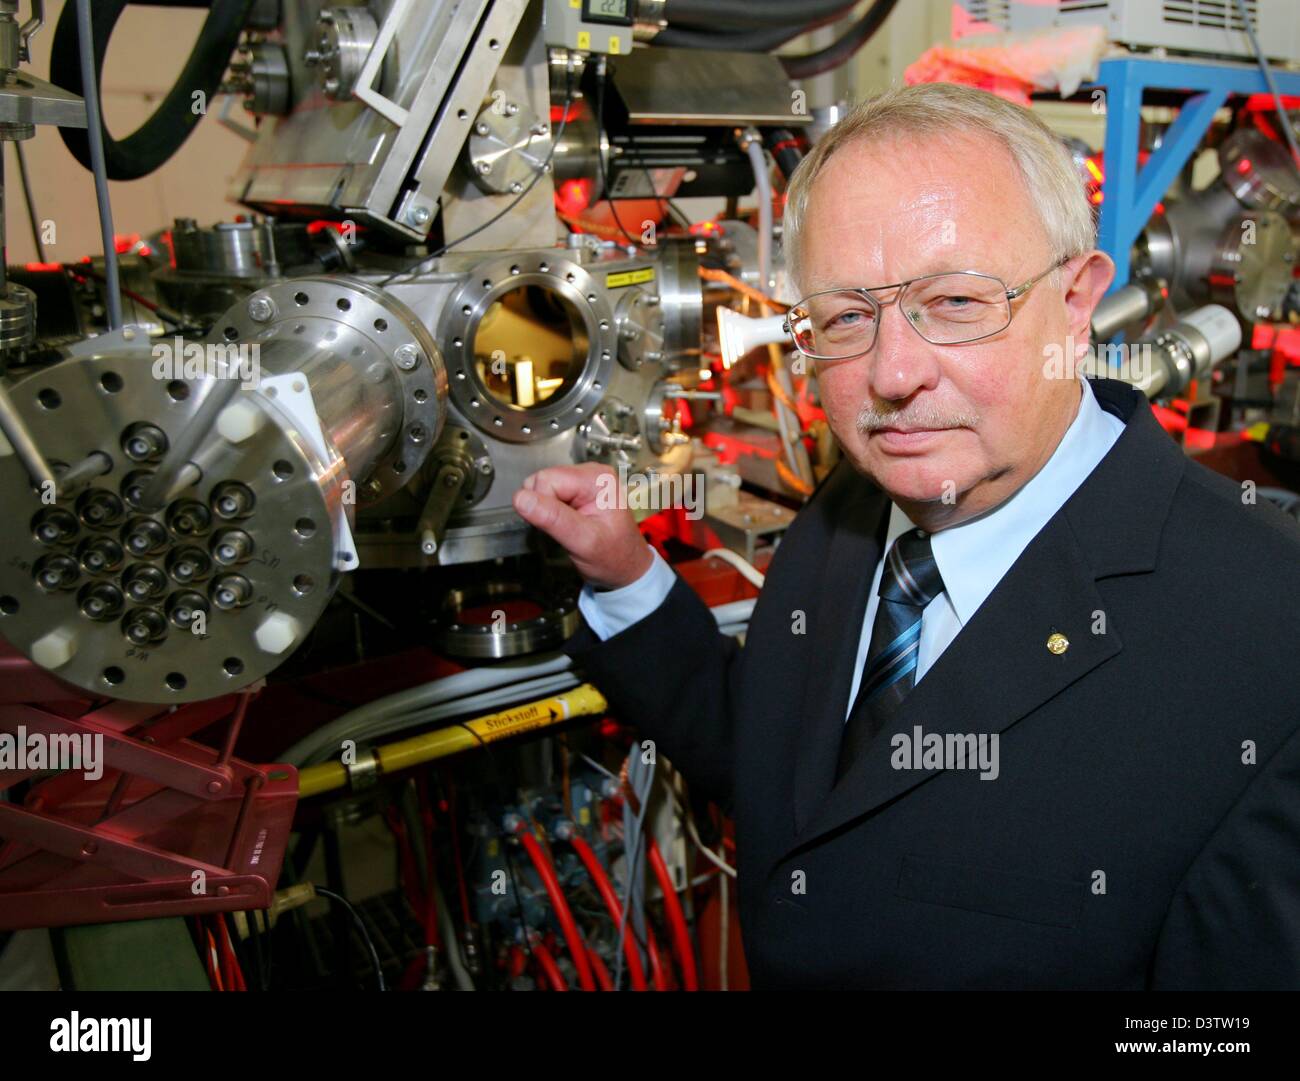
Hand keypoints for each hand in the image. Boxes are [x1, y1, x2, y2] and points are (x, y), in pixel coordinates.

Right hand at [512, 463, 654, 589]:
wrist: (627, 569)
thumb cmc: (614, 557)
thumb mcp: (583, 542)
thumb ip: (552, 518)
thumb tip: (521, 499)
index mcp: (597, 479)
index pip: (545, 480)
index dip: (543, 506)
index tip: (560, 527)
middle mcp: (591, 473)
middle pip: (542, 480)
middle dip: (544, 508)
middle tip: (565, 528)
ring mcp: (584, 480)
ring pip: (542, 487)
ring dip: (547, 510)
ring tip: (568, 526)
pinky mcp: (577, 490)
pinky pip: (548, 494)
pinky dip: (551, 511)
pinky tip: (567, 522)